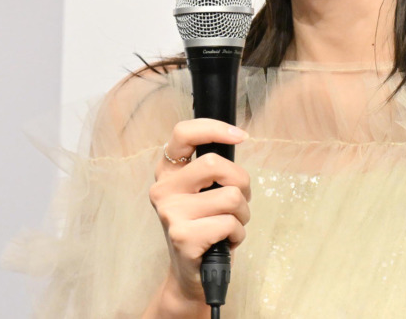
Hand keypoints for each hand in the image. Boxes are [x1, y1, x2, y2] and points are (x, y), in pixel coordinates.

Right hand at [149, 118, 250, 304]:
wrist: (192, 275)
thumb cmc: (205, 228)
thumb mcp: (204, 193)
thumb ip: (213, 169)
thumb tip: (236, 139)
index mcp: (168, 172)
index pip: (183, 133)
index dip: (215, 129)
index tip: (240, 136)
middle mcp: (163, 189)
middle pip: (215, 164)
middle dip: (242, 182)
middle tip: (239, 200)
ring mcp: (170, 213)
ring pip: (231, 196)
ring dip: (242, 214)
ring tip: (229, 226)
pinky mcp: (183, 236)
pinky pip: (230, 223)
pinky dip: (238, 234)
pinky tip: (224, 242)